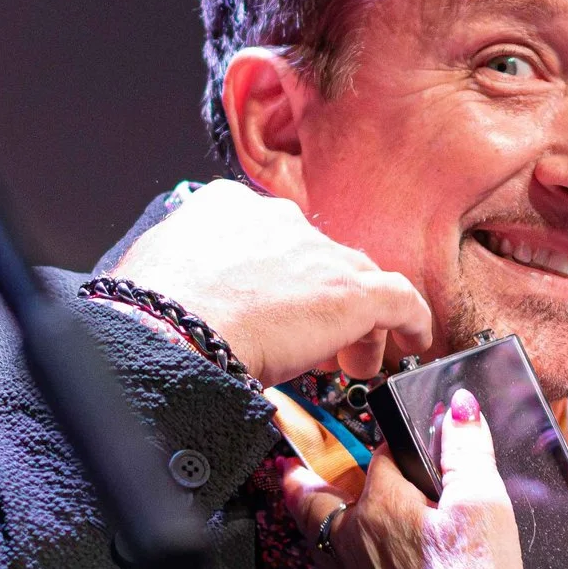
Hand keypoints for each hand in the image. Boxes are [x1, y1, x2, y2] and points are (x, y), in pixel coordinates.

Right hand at [113, 179, 432, 382]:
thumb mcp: (163, 276)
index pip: (275, 240)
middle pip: (320, 258)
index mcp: (227, 208)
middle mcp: (279, 220)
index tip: (280, 311)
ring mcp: (319, 252)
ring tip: (352, 359)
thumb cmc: (152, 314)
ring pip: (358, 278)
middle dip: (321, 301)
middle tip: (315, 340)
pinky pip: (401, 299)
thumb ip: (191, 276)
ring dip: (358, 320)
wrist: (170, 327)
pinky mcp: (351, 290)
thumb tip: (194, 302)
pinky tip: (415, 340)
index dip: (285, 280)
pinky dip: (412, 320)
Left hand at [284, 389, 532, 568]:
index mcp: (380, 504)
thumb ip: (468, 448)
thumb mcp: (483, 500)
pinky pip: (332, 564)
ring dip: (311, 514)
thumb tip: (459, 406)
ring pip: (319, 534)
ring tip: (300, 498)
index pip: (382, 457)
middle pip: (324, 498)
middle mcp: (356, 537)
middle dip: (311, 480)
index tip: (413, 435)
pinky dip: (326, 548)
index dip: (398, 444)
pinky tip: (337, 551)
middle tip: (294, 467)